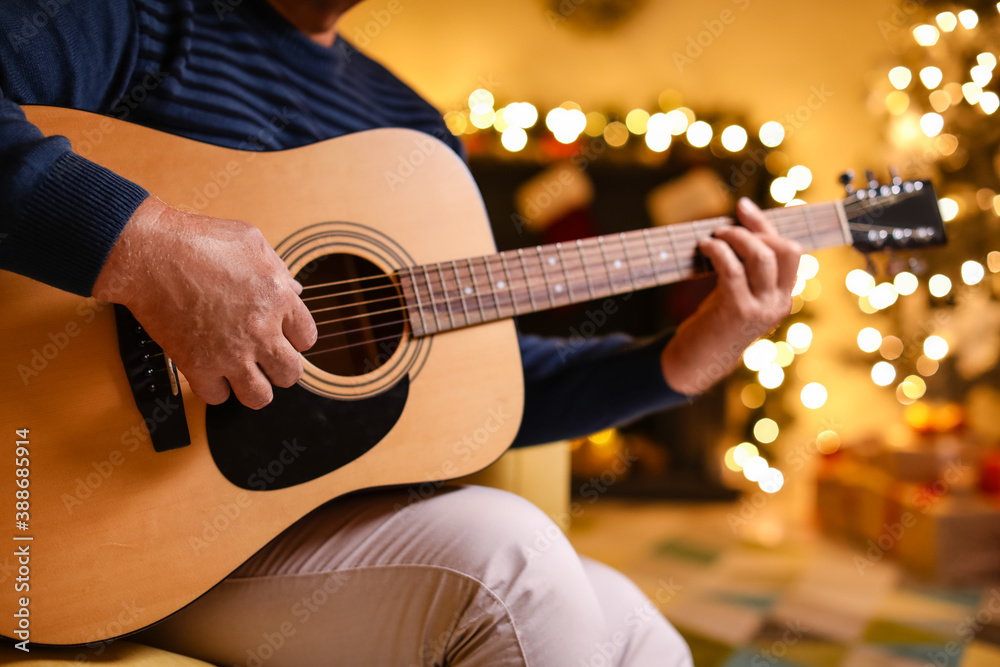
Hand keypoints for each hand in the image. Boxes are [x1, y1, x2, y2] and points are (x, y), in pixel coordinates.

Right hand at [92, 198, 317, 408]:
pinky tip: (210, 371)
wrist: (149, 252)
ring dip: (253, 386)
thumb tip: (294, 288)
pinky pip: (217, 397)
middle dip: (280, 367)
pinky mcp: (198, 366)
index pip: (307, 339)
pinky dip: (214, 388)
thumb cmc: (196, 240)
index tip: (281, 336)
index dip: (295, 338)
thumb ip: (277, 268)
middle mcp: (260, 330)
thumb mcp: (250, 241)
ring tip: (242, 372)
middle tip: (265, 358)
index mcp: (278, 297)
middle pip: (291, 374)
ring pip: (260, 397)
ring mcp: (230, 352)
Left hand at [660, 197, 801, 394]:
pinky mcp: (738, 311)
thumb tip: (742, 214)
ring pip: (762, 256)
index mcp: (784, 296)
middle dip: (755, 230)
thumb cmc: (715, 320)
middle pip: (786, 249)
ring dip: (735, 238)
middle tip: (725, 230)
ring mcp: (761, 308)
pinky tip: (704, 247)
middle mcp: (779, 303)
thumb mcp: (738, 290)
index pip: (791, 250)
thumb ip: (746, 263)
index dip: (766, 225)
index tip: (742, 207)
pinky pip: (733, 268)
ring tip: (713, 237)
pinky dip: (717, 251)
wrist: (698, 360)